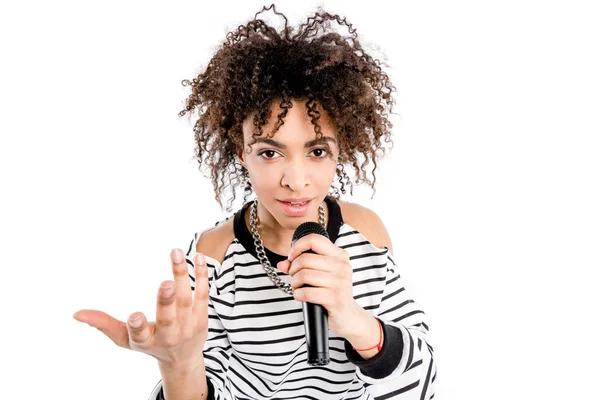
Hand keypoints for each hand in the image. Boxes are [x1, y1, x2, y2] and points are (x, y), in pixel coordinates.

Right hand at [73, 249, 209, 372]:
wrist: (183, 359)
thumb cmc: (149, 344)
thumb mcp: (125, 338)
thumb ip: (103, 324)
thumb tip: (76, 314)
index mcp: (146, 340)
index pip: (139, 334)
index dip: (137, 325)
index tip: (135, 315)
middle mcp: (169, 334)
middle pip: (169, 316)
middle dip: (167, 300)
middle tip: (166, 282)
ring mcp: (188, 325)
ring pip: (187, 299)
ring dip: (182, 275)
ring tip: (176, 253)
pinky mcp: (202, 316)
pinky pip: (203, 293)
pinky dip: (201, 275)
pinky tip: (198, 257)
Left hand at [276, 233, 362, 337]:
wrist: (348, 316)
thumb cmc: (332, 291)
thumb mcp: (321, 274)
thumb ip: (300, 265)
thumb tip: (282, 264)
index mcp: (340, 255)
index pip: (314, 239)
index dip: (297, 246)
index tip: (292, 258)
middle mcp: (342, 266)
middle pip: (305, 259)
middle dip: (293, 269)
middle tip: (295, 277)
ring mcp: (340, 282)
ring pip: (303, 275)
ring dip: (295, 283)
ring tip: (298, 287)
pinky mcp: (335, 298)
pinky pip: (306, 292)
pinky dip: (298, 295)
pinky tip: (301, 296)